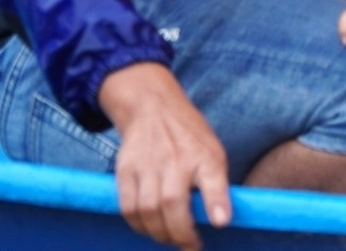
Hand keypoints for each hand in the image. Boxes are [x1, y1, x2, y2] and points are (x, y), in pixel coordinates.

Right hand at [97, 62, 230, 250]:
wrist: (152, 109)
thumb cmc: (189, 138)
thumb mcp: (213, 151)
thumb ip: (216, 184)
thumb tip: (220, 219)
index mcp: (203, 154)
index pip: (213, 177)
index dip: (217, 203)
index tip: (220, 223)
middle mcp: (175, 159)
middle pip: (172, 203)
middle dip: (180, 234)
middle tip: (190, 246)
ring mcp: (147, 164)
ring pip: (147, 210)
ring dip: (159, 233)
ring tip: (170, 239)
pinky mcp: (125, 171)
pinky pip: (128, 208)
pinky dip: (138, 225)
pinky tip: (149, 228)